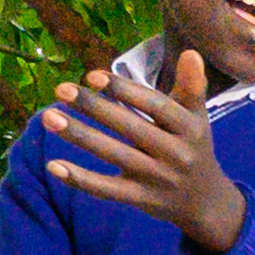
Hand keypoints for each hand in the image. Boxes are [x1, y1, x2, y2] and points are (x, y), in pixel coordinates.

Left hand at [37, 51, 253, 254]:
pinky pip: (108, 190)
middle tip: (61, 90)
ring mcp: (159, 179)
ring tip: (49, 117)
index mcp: (190, 128)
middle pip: (130, 128)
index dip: (124, 90)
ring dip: (79, 136)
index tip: (92, 76)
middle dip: (94, 107)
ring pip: (114, 155)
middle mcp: (177, 154)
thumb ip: (191, 86)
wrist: (205, 201)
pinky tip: (54, 166)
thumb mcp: (197, 117)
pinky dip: (81, 179)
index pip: (155, 105)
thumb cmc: (193, 147)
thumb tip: (190, 52)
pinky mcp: (142, 200)